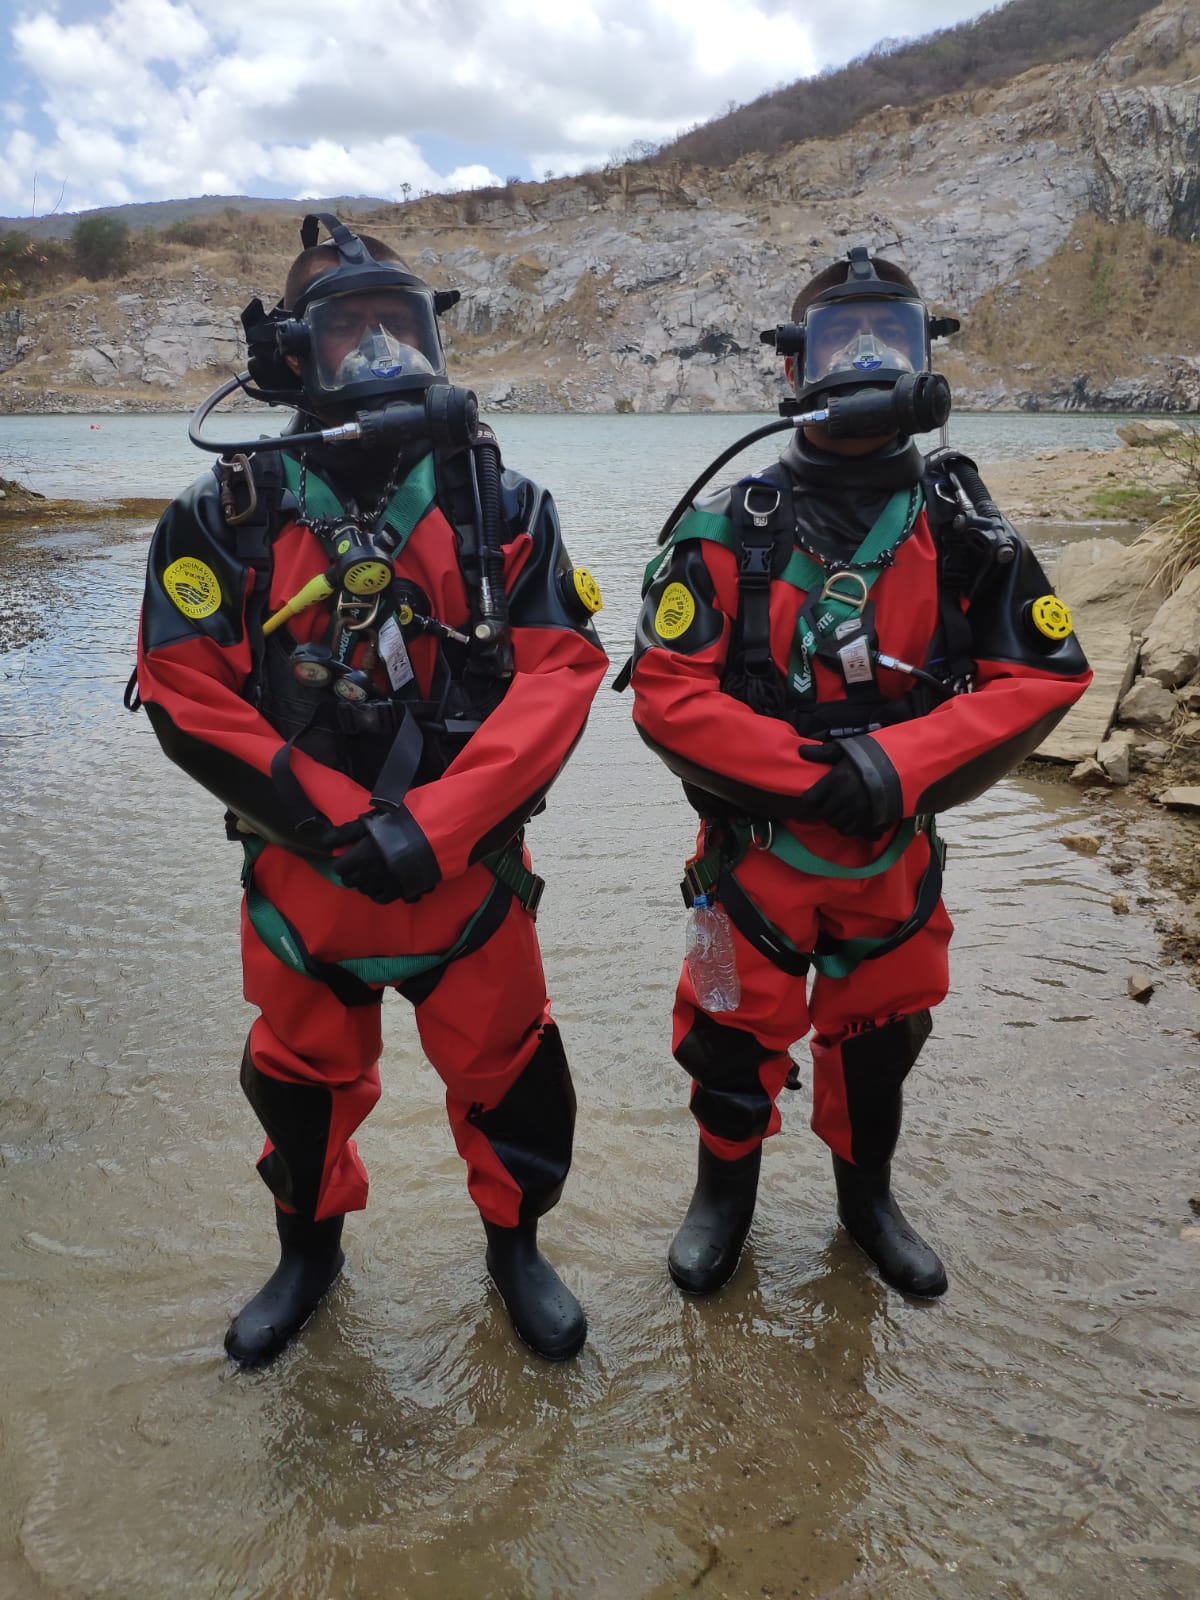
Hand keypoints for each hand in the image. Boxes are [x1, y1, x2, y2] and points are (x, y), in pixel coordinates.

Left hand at [325, 807, 440, 903]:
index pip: (339, 868)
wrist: (431, 837)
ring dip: (365, 883)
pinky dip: (378, 893)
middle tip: (360, 864)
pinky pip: (381, 899)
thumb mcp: (369, 822)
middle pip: (350, 881)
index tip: (349, 857)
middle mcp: (369, 874)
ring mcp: (383, 884)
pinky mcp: (398, 891)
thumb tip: (325, 842)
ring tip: (372, 874)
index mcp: (360, 857)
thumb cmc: (398, 825)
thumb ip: (345, 833)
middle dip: (352, 873)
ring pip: (364, 891)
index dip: (342, 862)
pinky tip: (382, 885)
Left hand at [798, 742, 890, 838]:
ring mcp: (855, 809)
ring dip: (835, 818)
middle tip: (831, 804)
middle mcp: (843, 796)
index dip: (812, 799)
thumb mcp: (845, 751)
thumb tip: (801, 751)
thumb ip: (823, 752)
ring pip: (834, 823)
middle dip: (824, 809)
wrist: (898, 768)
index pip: (810, 799)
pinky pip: (848, 831)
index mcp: (835, 779)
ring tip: (841, 811)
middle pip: (822, 813)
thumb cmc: (869, 759)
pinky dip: (846, 828)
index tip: (817, 797)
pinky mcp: (867, 820)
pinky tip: (850, 819)